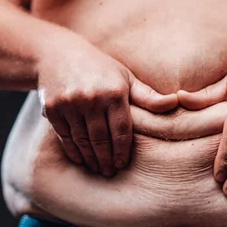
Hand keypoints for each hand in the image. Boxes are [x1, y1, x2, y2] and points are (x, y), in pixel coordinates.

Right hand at [37, 34, 177, 176]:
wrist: (57, 54)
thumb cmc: (99, 69)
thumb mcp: (125, 78)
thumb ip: (148, 96)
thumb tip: (175, 102)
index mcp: (113, 92)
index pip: (121, 131)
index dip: (122, 151)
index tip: (123, 164)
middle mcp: (91, 98)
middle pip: (101, 140)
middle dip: (106, 159)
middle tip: (110, 172)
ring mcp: (69, 104)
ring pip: (82, 141)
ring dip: (91, 158)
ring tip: (98, 168)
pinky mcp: (52, 109)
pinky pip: (65, 137)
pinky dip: (73, 151)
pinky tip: (81, 159)